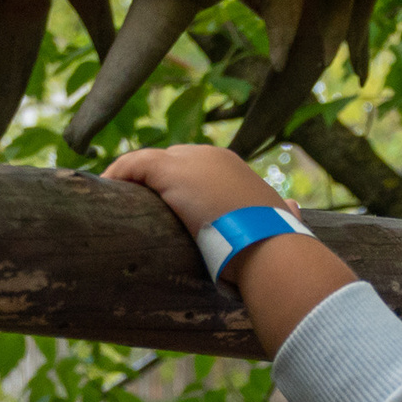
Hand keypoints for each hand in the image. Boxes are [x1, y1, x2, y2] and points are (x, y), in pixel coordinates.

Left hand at [102, 142, 350, 355]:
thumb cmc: (276, 243)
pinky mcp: (170, 171)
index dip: (172, 185)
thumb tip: (295, 211)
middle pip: (167, 162)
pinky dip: (118, 175)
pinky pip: (134, 165)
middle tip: (130, 209)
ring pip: (147, 162)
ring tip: (111, 204)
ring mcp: (190, 160)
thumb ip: (287, 213)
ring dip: (128, 180)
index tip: (159, 207)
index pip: (192, 167)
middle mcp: (211, 155)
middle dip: (148, 183)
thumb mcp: (284, 221)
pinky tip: (106, 191)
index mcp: (233, 167)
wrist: (269, 246)